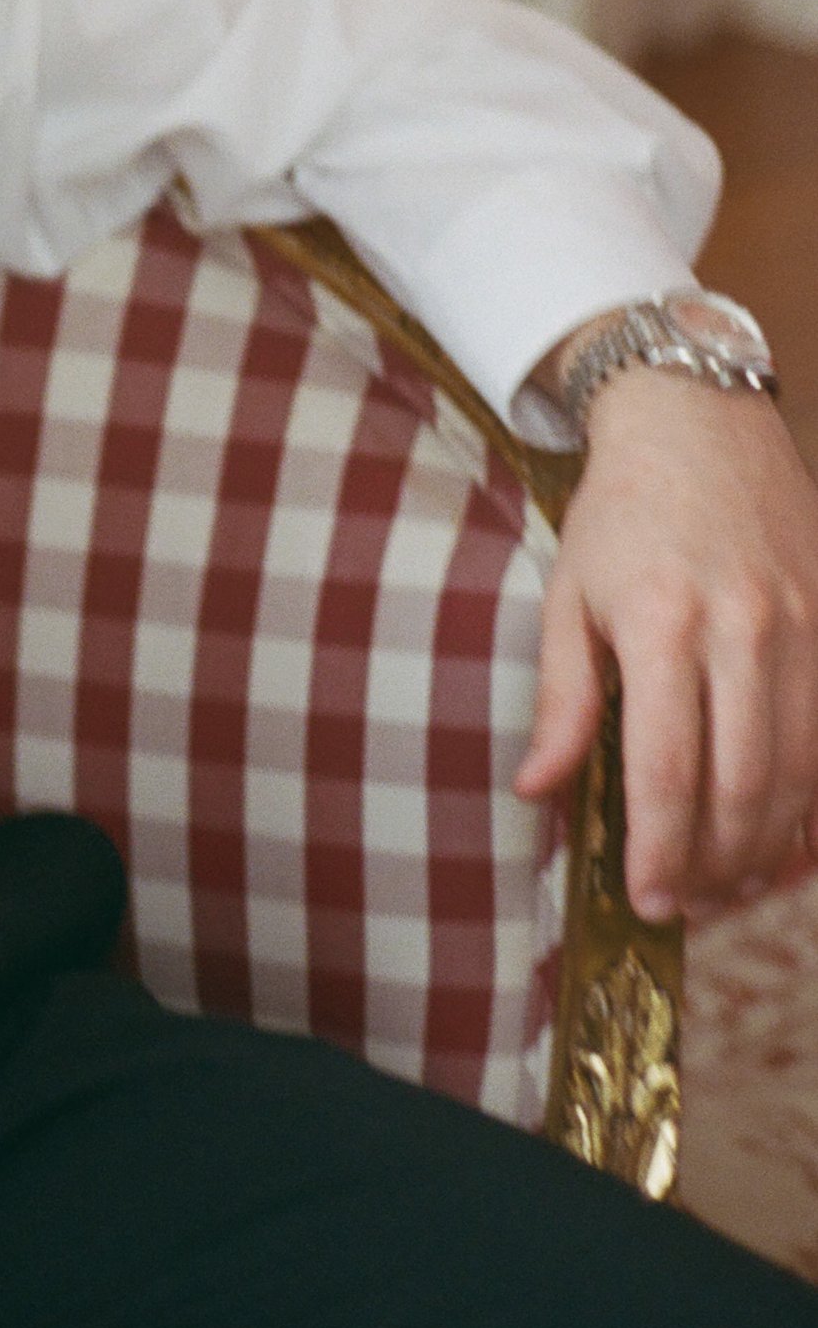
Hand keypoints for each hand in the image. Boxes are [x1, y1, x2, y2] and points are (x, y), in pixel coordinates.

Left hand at [517, 371, 817, 918]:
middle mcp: (743, 628)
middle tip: (687, 906)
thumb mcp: (569, 594)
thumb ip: (562, 700)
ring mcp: (803, 627)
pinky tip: (783, 837)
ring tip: (730, 886)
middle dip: (716, 866)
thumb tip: (537, 790)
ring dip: (768, 847)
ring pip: (799, 772)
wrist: (699, 421)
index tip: (647, 901)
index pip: (667, 768)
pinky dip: (812, 803)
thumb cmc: (621, 511)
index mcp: (661, 622)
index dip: (661, 849)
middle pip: (743, 785)